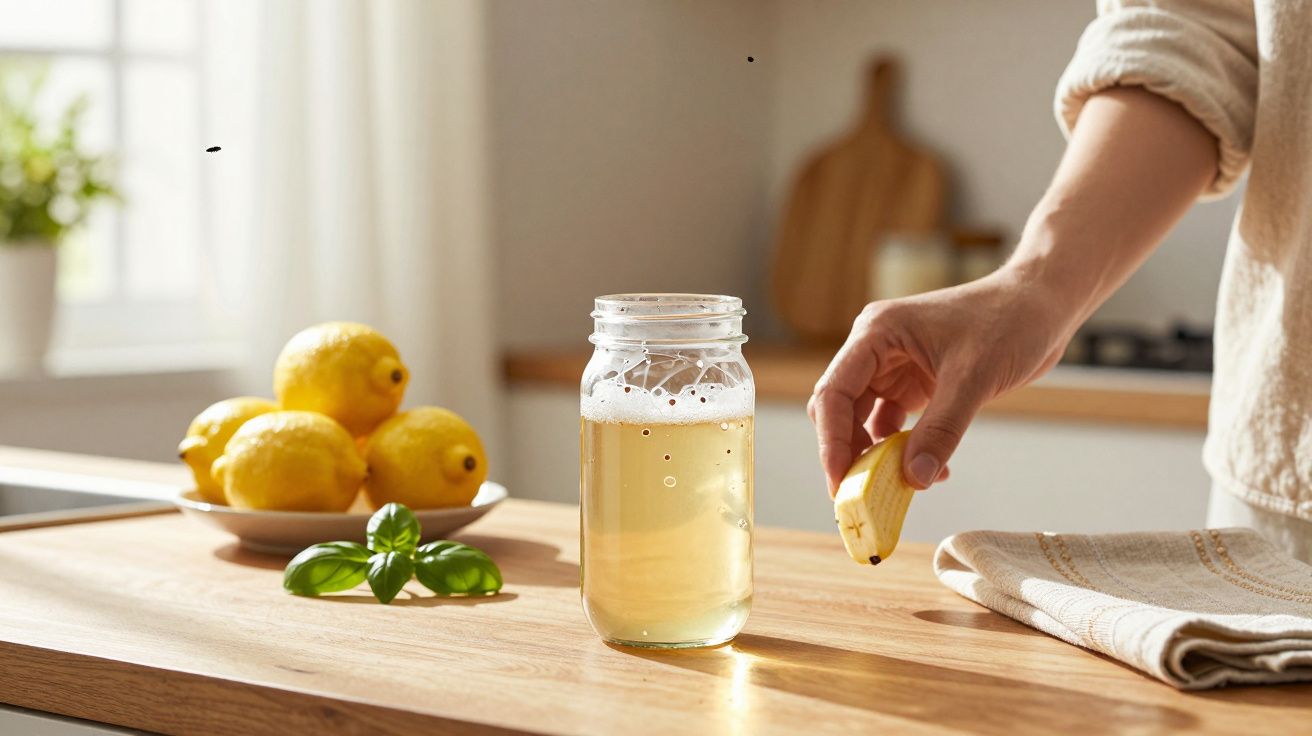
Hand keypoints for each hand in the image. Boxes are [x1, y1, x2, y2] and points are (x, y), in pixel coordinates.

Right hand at [808, 266, 1076, 494]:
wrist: (1043, 306)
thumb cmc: (1010, 320)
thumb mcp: (974, 377)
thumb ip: (941, 430)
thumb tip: (913, 479)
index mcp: (877, 333)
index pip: (835, 392)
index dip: (831, 441)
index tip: (840, 482)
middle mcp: (877, 350)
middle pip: (842, 410)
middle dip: (850, 453)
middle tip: (861, 495)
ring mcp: (895, 367)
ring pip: (865, 422)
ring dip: (879, 455)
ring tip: (900, 486)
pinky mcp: (916, 383)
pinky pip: (896, 425)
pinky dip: (906, 450)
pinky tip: (931, 468)